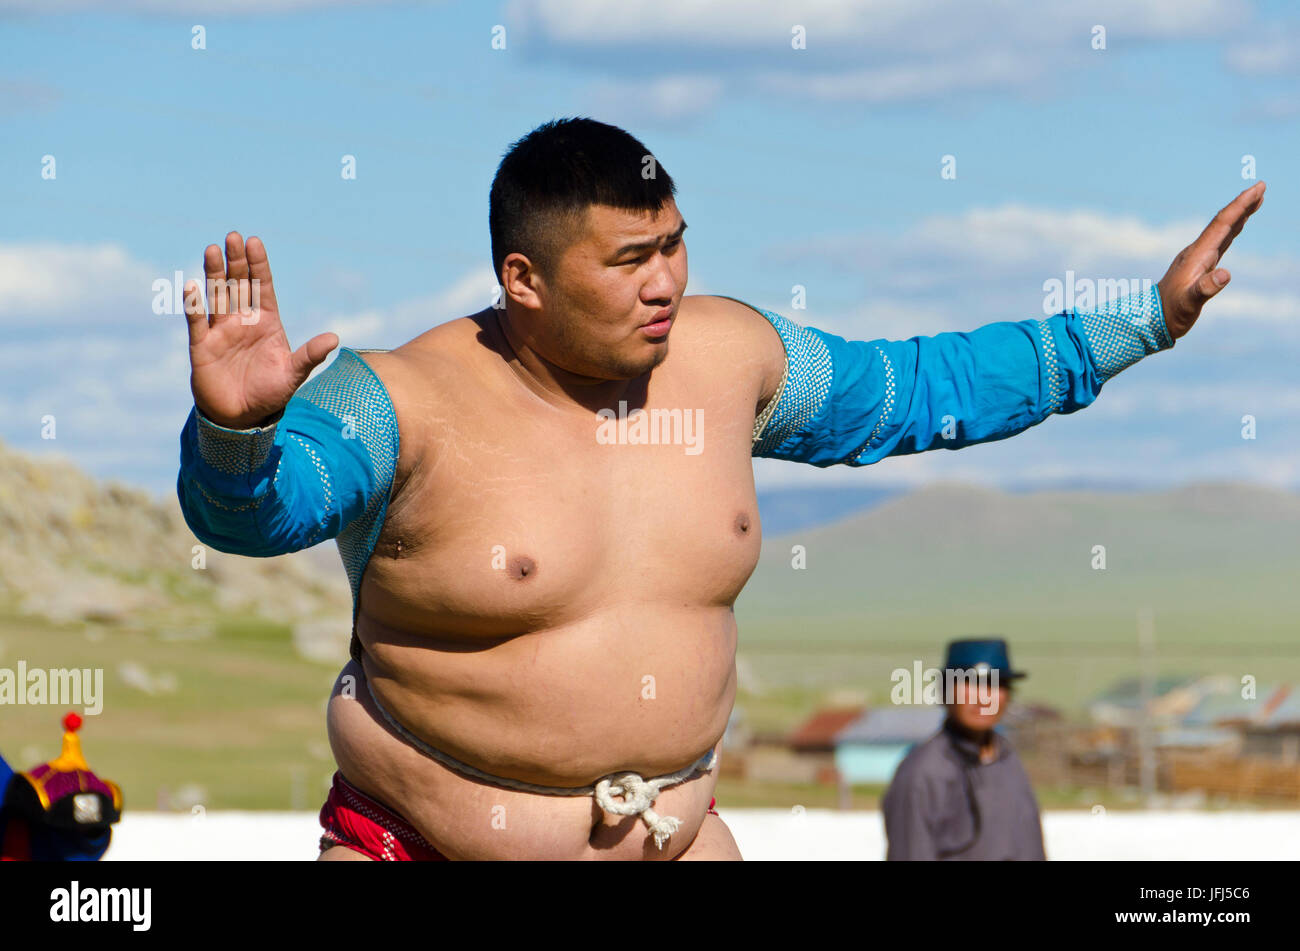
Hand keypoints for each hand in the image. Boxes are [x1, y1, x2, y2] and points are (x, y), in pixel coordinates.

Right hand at [184, 232, 337, 428]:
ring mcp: (221, 330)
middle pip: (239, 284)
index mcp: (266, 322)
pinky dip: (194, 304)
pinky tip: (192, 286)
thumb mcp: (294, 374)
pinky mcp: (202, 345)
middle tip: (232, 236)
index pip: (263, 286)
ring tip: (212, 249)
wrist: (242, 417)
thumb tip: (334, 338)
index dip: (259, 265)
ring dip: (213, 273)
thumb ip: (310, 355)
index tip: (255, 242)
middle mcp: (242, 320)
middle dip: (236, 261)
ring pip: (216, 296)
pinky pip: (196, 321)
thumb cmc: (270, 392)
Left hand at [1157, 181, 1264, 339]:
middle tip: (1261, 187)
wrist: (1152, 319)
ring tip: (1256, 201)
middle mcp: (1197, 252)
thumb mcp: (1189, 302)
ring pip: (1222, 230)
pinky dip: (1231, 230)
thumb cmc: (1172, 312)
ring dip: (1239, 215)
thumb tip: (1226, 274)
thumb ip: (1205, 288)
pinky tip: (1237, 228)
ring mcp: (1198, 257)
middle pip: (1223, 222)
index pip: (1222, 224)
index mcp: (1197, 255)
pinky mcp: (1199, 265)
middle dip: (1242, 205)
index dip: (1240, 206)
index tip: (1257, 189)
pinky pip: (1219, 241)